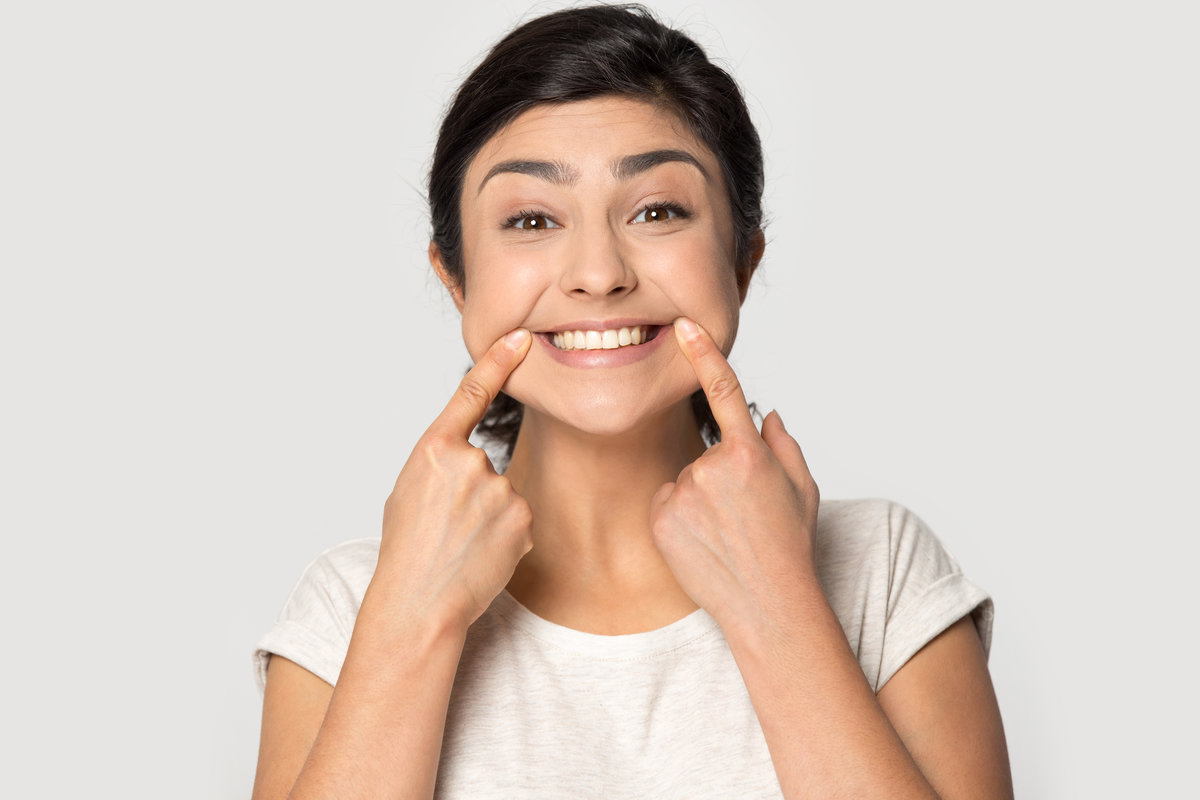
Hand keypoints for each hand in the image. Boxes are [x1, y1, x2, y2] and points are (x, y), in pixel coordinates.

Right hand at [370, 328, 534, 636]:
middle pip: (483, 465)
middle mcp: (469, 462)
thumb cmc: (407, 549)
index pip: (471, 393)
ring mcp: (499, 489)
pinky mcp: (522, 518)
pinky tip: (481, 555)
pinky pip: (517, 519)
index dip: (498, 362)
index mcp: (433, 449)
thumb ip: (442, 462)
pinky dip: (504, 536)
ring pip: (501, 495)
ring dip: (488, 517)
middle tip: (446, 528)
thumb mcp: (409, 490)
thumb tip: (472, 458)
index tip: (521, 338)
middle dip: (471, 494)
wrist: (419, 602)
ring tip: (461, 544)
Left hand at [649, 317, 820, 641]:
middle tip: (744, 515)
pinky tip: (703, 543)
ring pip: (686, 481)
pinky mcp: (661, 518)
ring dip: (701, 500)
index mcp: (750, 453)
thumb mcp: (802, 489)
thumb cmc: (791, 547)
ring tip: (725, 535)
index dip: (703, 353)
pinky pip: (667, 503)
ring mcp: (684, 493)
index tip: (684, 326)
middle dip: (721, 477)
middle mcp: (712, 467)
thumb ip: (783, 444)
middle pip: (707, 454)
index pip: (722, 390)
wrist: (768, 604)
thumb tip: (763, 414)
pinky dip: (680, 518)